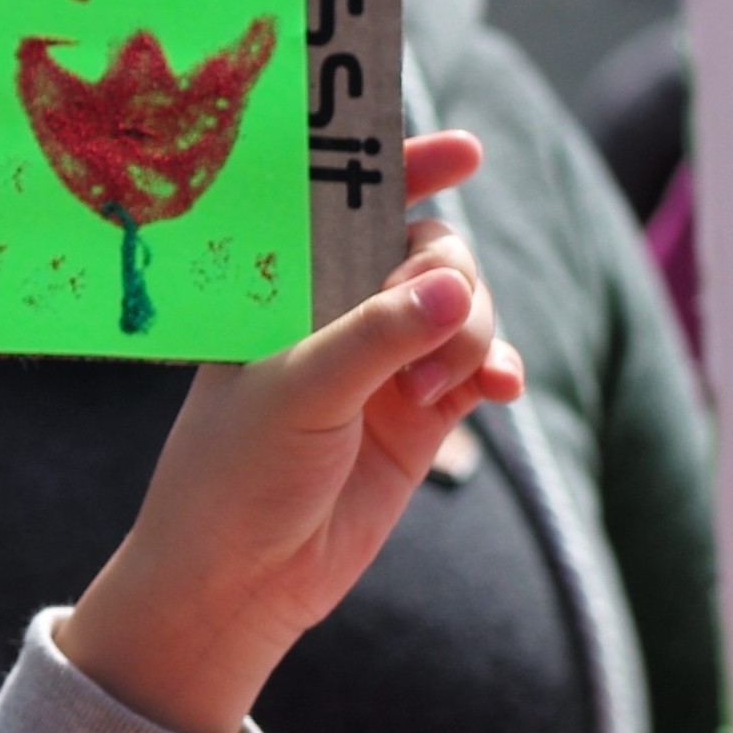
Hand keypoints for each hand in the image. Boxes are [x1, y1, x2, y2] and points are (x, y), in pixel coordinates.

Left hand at [55, 130, 524, 732]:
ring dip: (469, 336)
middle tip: (429, 334)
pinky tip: (498, 392)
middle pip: (427, 252)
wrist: (239, 580)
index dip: (405, 167)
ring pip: (462, 308)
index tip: (464, 152)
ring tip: (433, 394)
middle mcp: (334, 314)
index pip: (347, 206)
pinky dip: (494, 368)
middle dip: (449, 278)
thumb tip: (458, 287)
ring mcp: (381, 361)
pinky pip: (478, 365)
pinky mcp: (419, 414)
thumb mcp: (298, 393)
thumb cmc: (234, 474)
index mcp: (284, 289)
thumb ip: (377, 336)